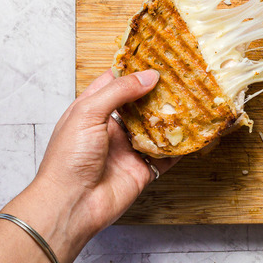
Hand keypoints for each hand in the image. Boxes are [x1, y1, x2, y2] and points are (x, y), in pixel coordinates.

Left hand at [1, 70, 179, 262]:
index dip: (133, 69)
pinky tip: (194, 134)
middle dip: (158, 91)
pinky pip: (166, 155)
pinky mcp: (142, 169)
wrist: (71, 205)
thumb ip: (119, 92)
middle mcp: (111, 128)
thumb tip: (149, 76)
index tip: (156, 57)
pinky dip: (180, 147)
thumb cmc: (68, 159)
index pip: (114, 82)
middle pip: (139, 103)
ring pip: (155, 127)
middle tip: (181, 76)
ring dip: (171, 117)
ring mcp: (127, 149)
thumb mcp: (88, 114)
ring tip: (192, 98)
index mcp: (92, 110)